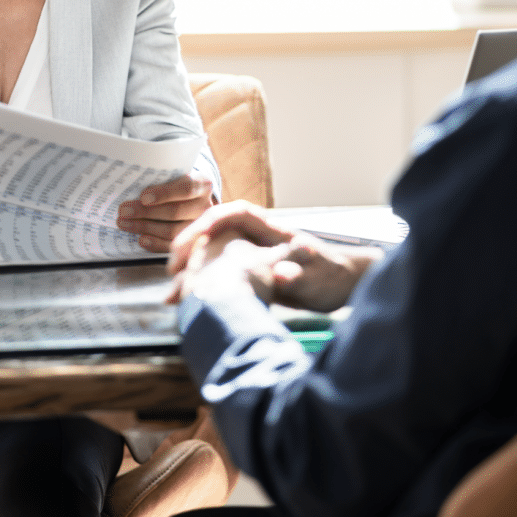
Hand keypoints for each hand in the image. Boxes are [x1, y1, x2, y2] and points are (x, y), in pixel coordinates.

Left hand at [116, 170, 215, 252]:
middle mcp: (205, 206)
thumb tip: (130, 189)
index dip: (164, 194)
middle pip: (175, 211)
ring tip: (124, 223)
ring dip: (145, 227)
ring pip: (172, 231)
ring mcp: (199, 226)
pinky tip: (141, 239)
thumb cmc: (177, 184)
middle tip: (124, 211)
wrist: (192, 200)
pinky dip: (155, 243)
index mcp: (202, 184)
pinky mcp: (191, 242)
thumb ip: (160, 181)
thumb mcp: (174, 176)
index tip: (143, 197)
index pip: (185, 188)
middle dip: (146, 212)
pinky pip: (172, 245)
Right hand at [165, 201, 380, 310]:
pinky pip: (217, 273)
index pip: (235, 214)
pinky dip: (201, 285)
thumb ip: (299, 274)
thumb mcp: (318, 278)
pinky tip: (190, 302)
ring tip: (174, 292)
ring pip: (212, 254)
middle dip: (190, 246)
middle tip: (172, 268)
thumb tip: (281, 274)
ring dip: (191, 269)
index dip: (211, 222)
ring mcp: (251, 255)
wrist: (343, 288)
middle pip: (215, 232)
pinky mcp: (249, 273)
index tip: (193, 238)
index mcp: (272, 230)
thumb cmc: (333, 277)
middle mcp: (257, 238)